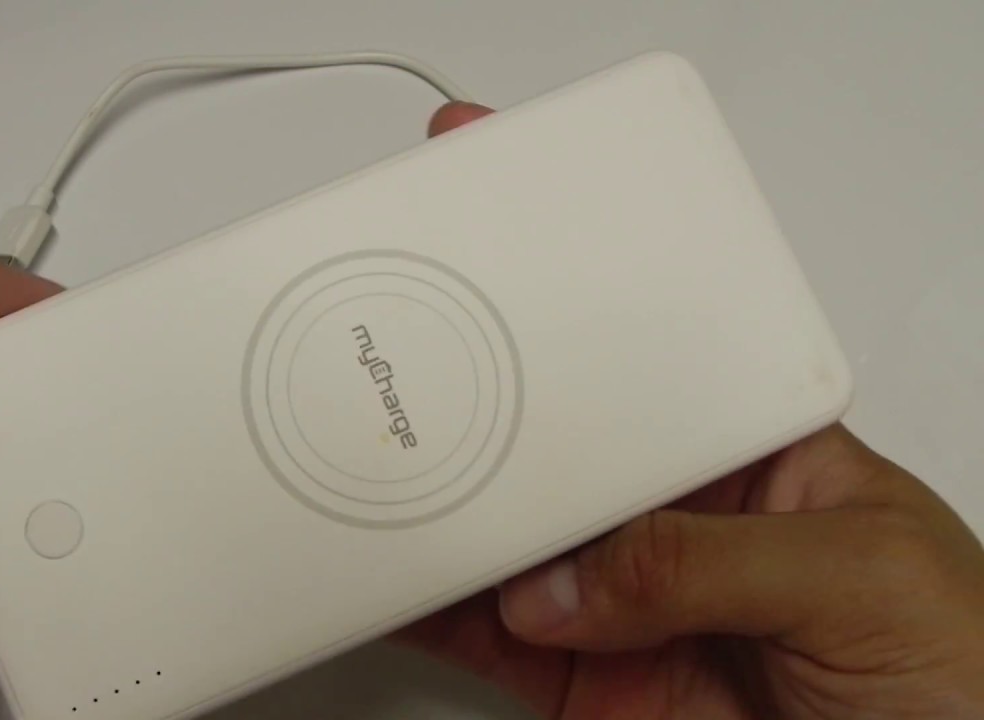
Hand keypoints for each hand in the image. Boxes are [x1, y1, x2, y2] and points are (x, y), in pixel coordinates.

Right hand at [399, 103, 983, 718]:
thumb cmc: (967, 679)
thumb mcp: (860, 577)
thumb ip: (711, 560)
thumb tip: (571, 576)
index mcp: (759, 458)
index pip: (649, 379)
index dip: (578, 331)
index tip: (509, 282)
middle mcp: (682, 522)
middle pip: (562, 458)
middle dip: (490, 424)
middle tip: (416, 386)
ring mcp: (628, 602)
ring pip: (514, 546)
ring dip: (449, 518)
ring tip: (388, 480)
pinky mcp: (590, 680)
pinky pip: (491, 636)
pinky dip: (436, 611)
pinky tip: (402, 581)